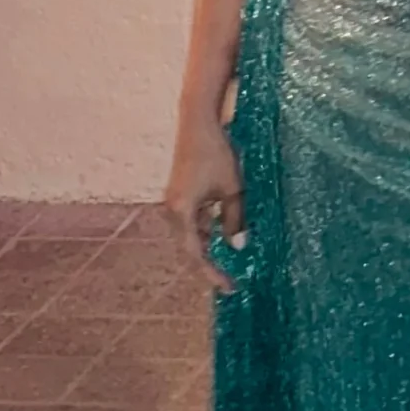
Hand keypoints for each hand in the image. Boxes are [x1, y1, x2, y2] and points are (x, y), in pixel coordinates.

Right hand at [164, 115, 245, 293]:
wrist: (199, 123)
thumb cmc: (217, 155)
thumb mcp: (232, 189)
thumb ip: (234, 219)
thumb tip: (238, 247)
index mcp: (181, 212)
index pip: (195, 254)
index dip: (211, 273)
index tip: (227, 287)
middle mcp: (172, 210)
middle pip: (189, 247)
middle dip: (208, 264)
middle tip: (228, 281)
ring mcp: (174, 202)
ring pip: (190, 234)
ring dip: (206, 248)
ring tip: (226, 264)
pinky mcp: (179, 194)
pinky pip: (191, 221)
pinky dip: (205, 231)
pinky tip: (220, 235)